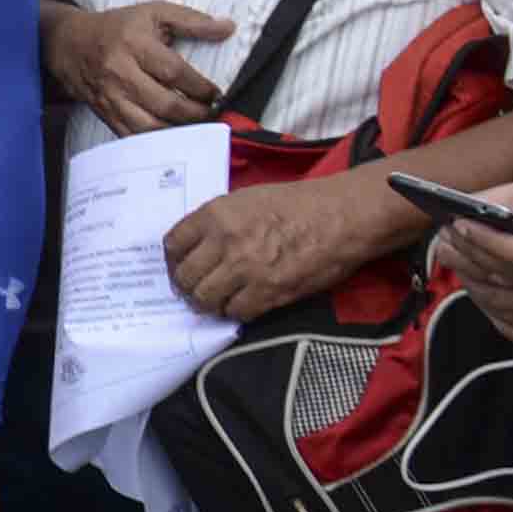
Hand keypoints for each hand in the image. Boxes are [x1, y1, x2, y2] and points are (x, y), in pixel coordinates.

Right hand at [51, 0, 234, 133]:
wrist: (70, 44)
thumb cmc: (118, 28)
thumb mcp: (153, 13)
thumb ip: (191, 20)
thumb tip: (227, 28)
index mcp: (134, 44)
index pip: (174, 72)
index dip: (201, 87)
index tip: (217, 93)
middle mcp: (120, 73)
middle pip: (165, 104)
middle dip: (196, 113)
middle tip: (212, 112)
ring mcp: (111, 98)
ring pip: (150, 127)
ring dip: (179, 131)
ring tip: (197, 126)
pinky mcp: (106, 115)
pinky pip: (134, 138)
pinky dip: (157, 142)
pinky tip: (174, 136)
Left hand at [165, 168, 405, 318]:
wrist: (340, 217)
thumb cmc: (296, 204)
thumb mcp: (245, 200)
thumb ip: (217, 221)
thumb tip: (198, 245)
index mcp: (215, 214)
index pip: (173, 244)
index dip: (173, 260)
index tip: (178, 266)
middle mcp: (225, 242)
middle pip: (185, 277)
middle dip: (187, 286)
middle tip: (195, 290)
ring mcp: (246, 270)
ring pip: (206, 299)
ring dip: (208, 303)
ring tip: (215, 301)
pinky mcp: (270, 292)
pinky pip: (237, 312)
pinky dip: (236, 311)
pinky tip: (242, 304)